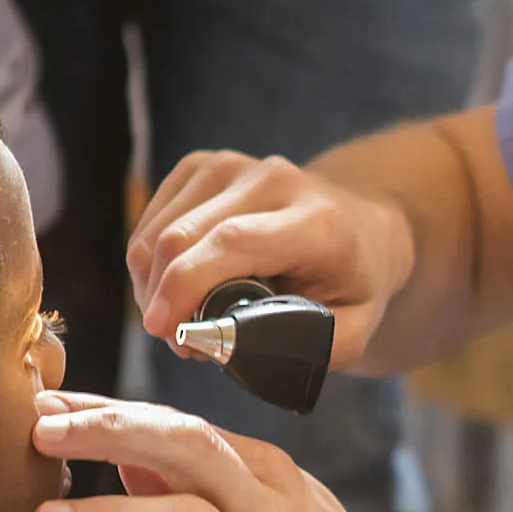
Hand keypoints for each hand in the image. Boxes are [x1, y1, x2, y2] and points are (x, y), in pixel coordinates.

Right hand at [125, 149, 410, 362]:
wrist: (361, 228)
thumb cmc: (353, 284)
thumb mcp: (352, 330)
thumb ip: (302, 345)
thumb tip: (231, 345)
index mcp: (316, 221)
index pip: (232, 243)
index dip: (186, 285)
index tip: (163, 329)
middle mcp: (272, 180)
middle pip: (182, 238)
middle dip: (163, 299)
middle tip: (181, 343)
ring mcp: (233, 165)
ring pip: (156, 231)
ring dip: (153, 286)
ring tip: (184, 318)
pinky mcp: (203, 165)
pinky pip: (150, 220)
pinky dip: (151, 264)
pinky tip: (179, 287)